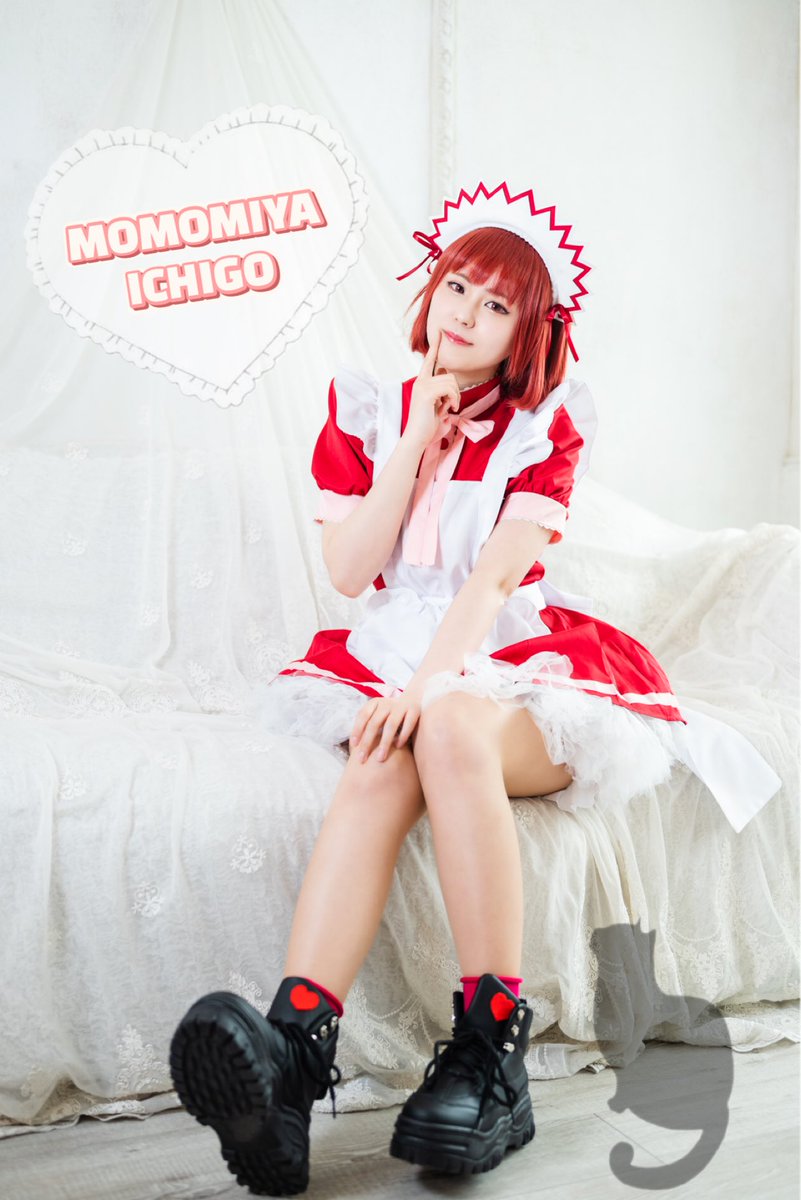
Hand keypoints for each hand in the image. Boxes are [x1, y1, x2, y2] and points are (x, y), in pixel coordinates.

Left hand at [349, 689, 423, 762]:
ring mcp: (401, 706)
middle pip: (374, 723)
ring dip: (384, 743)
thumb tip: (353, 747)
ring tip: (380, 758)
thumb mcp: (377, 714)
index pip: (363, 715)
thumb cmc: (390, 715)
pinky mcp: (415, 710)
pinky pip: (408, 724)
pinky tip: (398, 747)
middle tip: (362, 759)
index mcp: (375, 702)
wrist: (413, 700)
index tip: (354, 746)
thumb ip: (367, 725)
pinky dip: (403, 736)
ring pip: (391, 725)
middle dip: (367, 742)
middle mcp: (387, 703)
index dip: (357, 730)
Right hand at [403, 330, 459, 449]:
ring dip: (455, 396)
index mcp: (422, 383)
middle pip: (449, 374)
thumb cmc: (427, 427)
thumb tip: (450, 391)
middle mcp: (421, 381)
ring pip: (451, 381)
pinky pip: (449, 388)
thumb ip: (442, 396)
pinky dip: (454, 399)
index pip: (430, 360)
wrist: (416, 438)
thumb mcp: (437, 408)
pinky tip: (450, 409)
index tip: (439, 333)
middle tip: (452, 405)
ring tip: (450, 408)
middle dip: (455, 391)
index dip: (436, 346)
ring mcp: (423, 386)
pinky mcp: (427, 393)